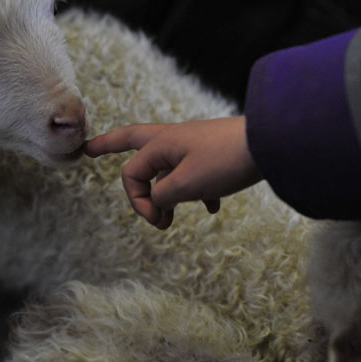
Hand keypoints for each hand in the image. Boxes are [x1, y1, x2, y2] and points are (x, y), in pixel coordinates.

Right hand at [84, 117, 261, 228]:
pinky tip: (211, 209)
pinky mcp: (213, 155)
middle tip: (89, 149)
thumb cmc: (226, 160)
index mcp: (162, 144)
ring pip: (166, 168)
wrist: (271, 144)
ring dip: (163, 193)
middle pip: (132, 142)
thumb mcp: (187, 184)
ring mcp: (193, 146)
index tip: (158, 220)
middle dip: (110, 146)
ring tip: (168, 221)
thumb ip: (163, 196)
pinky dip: (196, 193)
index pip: (132, 174)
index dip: (137, 201)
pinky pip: (194, 174)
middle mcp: (173, 140)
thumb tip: (157, 202)